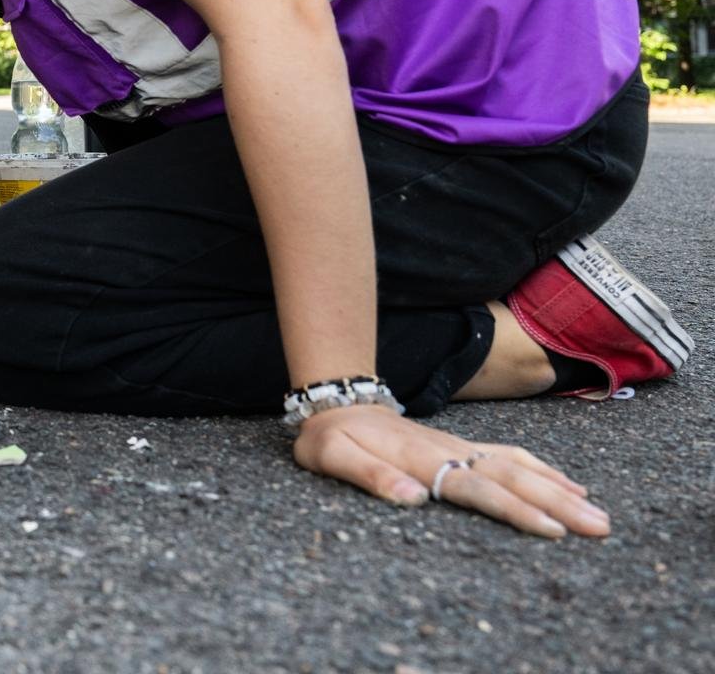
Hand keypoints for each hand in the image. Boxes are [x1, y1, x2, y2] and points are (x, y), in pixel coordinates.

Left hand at [293, 404, 609, 537]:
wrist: (336, 401)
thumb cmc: (330, 438)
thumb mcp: (332, 457)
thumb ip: (368, 476)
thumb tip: (412, 497)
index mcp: (420, 458)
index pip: (475, 487)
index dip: (513, 509)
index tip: (551, 529)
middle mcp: (448, 450)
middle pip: (509, 478)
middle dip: (557, 504)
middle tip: (599, 528)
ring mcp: (459, 445)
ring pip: (518, 467)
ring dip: (560, 490)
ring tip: (599, 515)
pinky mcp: (462, 445)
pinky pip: (510, 455)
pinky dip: (544, 470)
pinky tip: (572, 486)